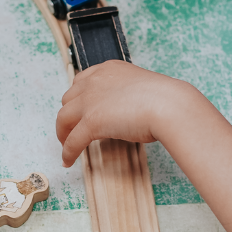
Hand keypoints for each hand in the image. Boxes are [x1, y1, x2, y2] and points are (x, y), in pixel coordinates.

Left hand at [56, 61, 197, 165]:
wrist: (169, 105)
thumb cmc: (165, 99)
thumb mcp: (142, 88)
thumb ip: (128, 95)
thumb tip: (127, 111)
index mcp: (108, 70)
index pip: (82, 81)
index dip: (78, 97)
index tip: (80, 109)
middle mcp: (94, 81)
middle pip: (68, 98)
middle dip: (69, 114)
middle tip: (73, 128)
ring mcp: (90, 101)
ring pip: (63, 118)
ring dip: (63, 133)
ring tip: (66, 145)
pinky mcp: (91, 122)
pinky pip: (72, 141)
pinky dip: (68, 152)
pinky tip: (68, 161)